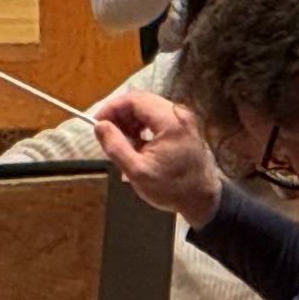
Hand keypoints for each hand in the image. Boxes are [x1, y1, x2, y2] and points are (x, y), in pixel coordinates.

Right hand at [91, 87, 227, 221]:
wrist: (201, 199)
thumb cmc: (172, 189)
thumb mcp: (138, 172)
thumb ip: (116, 147)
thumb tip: (100, 126)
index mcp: (170, 121)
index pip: (134, 100)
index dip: (112, 107)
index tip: (97, 122)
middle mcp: (178, 114)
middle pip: (141, 101)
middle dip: (120, 114)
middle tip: (106, 132)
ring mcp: (182, 119)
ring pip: (148, 108)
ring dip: (130, 120)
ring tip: (120, 140)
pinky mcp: (182, 126)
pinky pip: (156, 117)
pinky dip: (142, 125)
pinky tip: (135, 142)